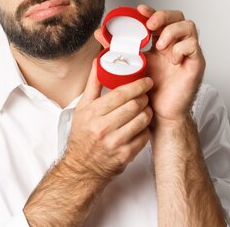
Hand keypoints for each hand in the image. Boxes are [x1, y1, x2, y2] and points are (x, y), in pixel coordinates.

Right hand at [63, 59, 153, 180]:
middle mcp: (102, 128)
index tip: (146, 81)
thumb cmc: (82, 135)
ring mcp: (114, 143)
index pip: (120, 94)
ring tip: (146, 108)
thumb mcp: (82, 108)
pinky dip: (146, 129)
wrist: (82, 167)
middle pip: (133, 106)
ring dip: (147, 112)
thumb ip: (93, 84)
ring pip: (141, 121)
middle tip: (146, 95)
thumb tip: (98, 61)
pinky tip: (142, 125)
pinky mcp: (124, 155)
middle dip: (144, 98)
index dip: (137, 86)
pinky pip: (143, 137)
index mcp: (93, 113)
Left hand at [94, 5, 205, 122]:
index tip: (139, 9)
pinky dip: (182, 48)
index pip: (161, 18)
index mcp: (160, 42)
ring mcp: (187, 53)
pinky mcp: (195, 64)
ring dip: (172, 31)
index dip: (152, 11)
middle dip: (163, 16)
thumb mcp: (130, 64)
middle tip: (150, 25)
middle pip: (177, 16)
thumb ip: (117, 48)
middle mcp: (175, 44)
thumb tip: (99, 32)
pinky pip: (194, 46)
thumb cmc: (147, 91)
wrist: (157, 113)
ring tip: (159, 45)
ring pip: (188, 26)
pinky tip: (171, 59)